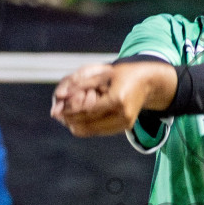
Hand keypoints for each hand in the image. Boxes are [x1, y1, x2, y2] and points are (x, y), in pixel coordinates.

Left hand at [51, 61, 177, 137]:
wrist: (147, 81)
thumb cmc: (123, 73)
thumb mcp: (101, 74)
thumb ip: (80, 85)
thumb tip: (59, 96)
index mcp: (118, 100)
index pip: (87, 110)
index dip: (70, 111)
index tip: (57, 109)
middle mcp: (123, 115)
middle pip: (88, 124)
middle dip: (71, 120)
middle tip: (58, 113)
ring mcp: (125, 123)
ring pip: (92, 131)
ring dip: (77, 124)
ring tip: (68, 115)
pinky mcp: (125, 127)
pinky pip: (100, 130)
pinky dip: (87, 125)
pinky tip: (81, 117)